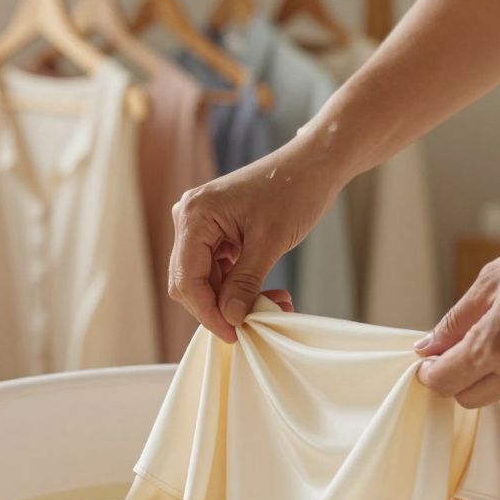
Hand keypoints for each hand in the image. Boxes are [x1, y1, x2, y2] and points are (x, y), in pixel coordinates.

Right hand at [169, 144, 343, 341]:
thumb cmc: (293, 191)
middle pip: (190, 281)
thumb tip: (230, 318)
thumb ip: (245, 282)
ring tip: (273, 306)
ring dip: (234, 299)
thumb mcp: (269, 242)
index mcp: (195, 215)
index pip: (187, 278)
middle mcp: (189, 218)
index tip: (233, 334)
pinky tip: (268, 293)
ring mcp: (202, 225)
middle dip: (220, 307)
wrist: (312, 164)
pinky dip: (240, 285)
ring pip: (206, 279)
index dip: (207, 312)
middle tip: (253, 324)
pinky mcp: (217, 231)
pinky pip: (219, 269)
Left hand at [415, 211, 499, 407]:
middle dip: (456, 378)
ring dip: (490, 372)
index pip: (445, 382)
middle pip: (468, 399)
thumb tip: (428, 346)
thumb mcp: (492, 279)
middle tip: (458, 346)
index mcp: (497, 343)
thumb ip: (456, 320)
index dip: (430, 372)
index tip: (428, 358)